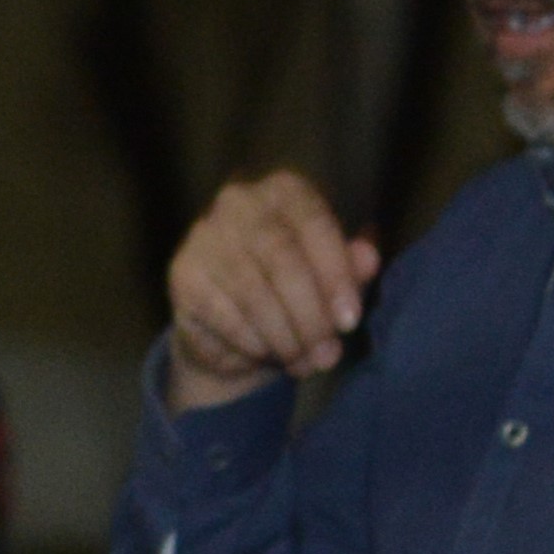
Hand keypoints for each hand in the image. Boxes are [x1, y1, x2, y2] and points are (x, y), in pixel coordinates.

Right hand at [164, 169, 379, 404]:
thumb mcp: (331, 280)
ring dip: (286, 338)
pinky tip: (270, 354)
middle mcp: (238, 202)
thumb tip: (369, 257)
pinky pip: (226, 315)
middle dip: (311, 315)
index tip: (350, 321)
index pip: (314, 222)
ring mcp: (205, 236)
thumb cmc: (294, 292)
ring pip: (254, 293)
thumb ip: (351, 268)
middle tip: (328, 355)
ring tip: (305, 363)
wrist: (232, 326)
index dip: (336, 275)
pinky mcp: (184, 274)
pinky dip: (255, 343)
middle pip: (282, 259)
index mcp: (284, 190)